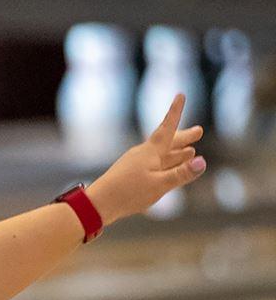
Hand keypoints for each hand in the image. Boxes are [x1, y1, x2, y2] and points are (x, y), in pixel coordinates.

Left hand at [87, 93, 205, 224]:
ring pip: (162, 155)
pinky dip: (166, 164)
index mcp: (151, 152)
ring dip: (177, 152)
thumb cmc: (128, 193)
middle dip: (184, 137)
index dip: (175, 112)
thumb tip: (202, 161)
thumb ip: (181, 174)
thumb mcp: (159, 184)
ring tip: (189, 150)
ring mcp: (136, 164)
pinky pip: (154, 166)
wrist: (98, 204)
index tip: (180, 95)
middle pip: (168, 142)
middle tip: (198, 131)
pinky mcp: (131, 176)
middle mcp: (143, 154)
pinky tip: (167, 170)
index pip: (168, 128)